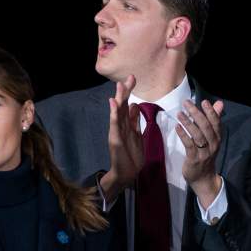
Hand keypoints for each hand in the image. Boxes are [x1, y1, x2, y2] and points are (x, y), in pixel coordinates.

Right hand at [99, 75, 143, 198]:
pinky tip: (113, 103)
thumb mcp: (137, 135)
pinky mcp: (114, 139)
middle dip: (126, 91)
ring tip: (120, 85)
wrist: (126, 173)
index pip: (127, 104)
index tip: (133, 79)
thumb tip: (134, 106)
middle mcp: (120, 126)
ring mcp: (116, 132)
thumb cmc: (131, 157)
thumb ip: (135, 121)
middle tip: (130, 77)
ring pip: (118, 112)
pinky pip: (114, 124)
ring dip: (119, 98)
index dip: (130, 92)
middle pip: (122, 105)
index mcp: (126, 125)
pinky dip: (113, 113)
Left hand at [176, 98, 225, 207]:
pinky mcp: (194, 159)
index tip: (204, 101)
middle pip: (206, 127)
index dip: (211, 112)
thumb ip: (214, 120)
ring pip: (197, 135)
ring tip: (179, 113)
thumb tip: (219, 103)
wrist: (203, 178)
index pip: (216, 123)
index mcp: (217, 138)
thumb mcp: (212, 138)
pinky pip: (189, 145)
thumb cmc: (206, 155)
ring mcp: (204, 152)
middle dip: (196, 114)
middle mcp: (213, 144)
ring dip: (188, 123)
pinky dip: (183, 135)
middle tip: (186, 103)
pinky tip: (177, 127)